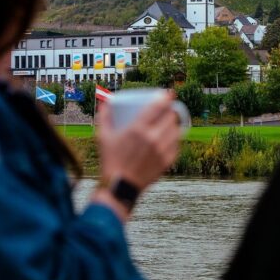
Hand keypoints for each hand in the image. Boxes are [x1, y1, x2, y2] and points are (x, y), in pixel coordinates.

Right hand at [92, 93, 180, 217]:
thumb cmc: (110, 160)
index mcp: (137, 129)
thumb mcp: (103, 136)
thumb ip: (104, 116)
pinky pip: (176, 145)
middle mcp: (152, 138)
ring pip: (176, 130)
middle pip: (170, 116)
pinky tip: (170, 138)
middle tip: (167, 109)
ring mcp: (161, 151)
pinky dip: (174, 139)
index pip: (158, 106)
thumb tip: (106, 102)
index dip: (166, 97)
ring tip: (169, 122)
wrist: (119, 186)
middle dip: (170, 110)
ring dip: (174, 124)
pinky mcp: (167, 162)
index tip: (168, 93)